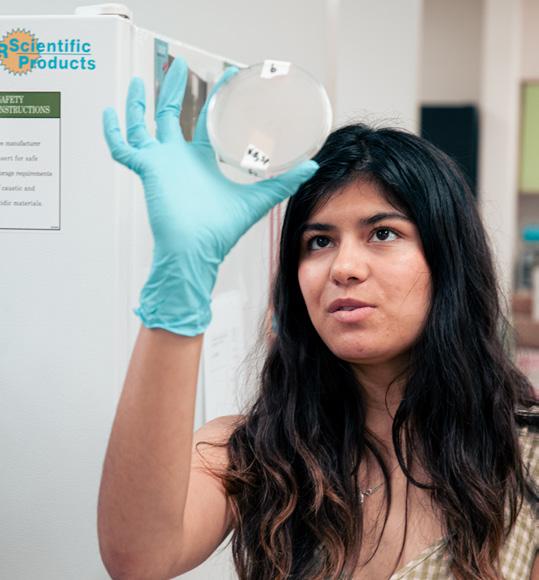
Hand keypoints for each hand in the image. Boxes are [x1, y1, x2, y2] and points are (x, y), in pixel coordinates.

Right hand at [103, 57, 318, 335]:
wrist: (196, 251)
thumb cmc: (220, 231)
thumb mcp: (256, 199)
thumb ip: (282, 182)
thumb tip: (312, 166)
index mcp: (201, 160)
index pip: (206, 119)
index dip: (215, 98)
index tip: (225, 76)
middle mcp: (178, 158)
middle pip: (170, 116)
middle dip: (173, 90)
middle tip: (179, 67)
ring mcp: (160, 164)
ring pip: (142, 125)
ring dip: (139, 104)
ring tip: (142, 80)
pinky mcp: (147, 171)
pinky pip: (123, 149)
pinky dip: (113, 133)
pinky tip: (109, 113)